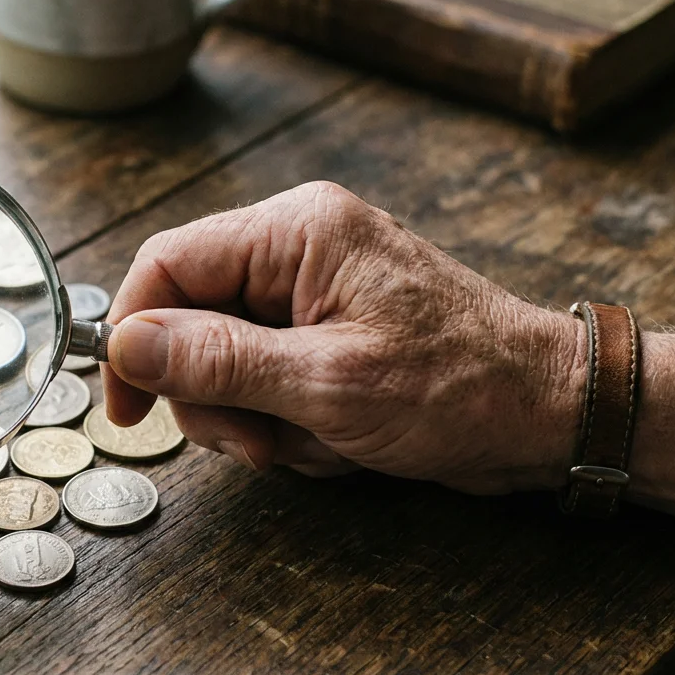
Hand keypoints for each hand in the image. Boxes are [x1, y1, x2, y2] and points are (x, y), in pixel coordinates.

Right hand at [102, 182, 583, 494]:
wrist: (547, 415)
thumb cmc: (459, 387)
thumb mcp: (326, 383)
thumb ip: (218, 359)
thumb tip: (126, 341)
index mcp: (295, 231)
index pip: (166, 262)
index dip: (132, 334)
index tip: (128, 405)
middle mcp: (296, 250)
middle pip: (188, 319)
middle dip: (215, 397)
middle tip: (259, 441)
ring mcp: (310, 294)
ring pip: (222, 362)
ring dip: (256, 420)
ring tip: (315, 443)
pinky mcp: (323, 334)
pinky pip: (263, 382)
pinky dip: (287, 425)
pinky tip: (336, 441)